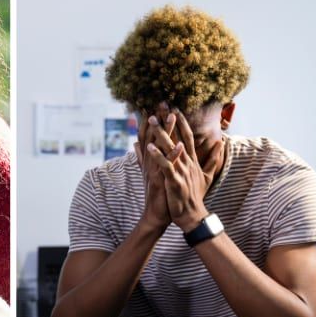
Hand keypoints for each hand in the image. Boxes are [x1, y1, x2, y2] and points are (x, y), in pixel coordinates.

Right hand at [135, 109, 171, 233]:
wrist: (156, 214)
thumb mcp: (149, 172)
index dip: (150, 120)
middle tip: (161, 102)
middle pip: (152, 136)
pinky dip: (173, 155)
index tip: (154, 105)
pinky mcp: (159, 180)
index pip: (148, 136)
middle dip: (157, 119)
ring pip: (159, 147)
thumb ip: (142, 157)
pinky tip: (180, 145)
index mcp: (149, 160)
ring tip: (171, 116)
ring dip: (165, 131)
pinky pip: (167, 165)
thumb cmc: (157, 194)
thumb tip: (135, 143)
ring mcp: (153, 171)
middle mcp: (149, 162)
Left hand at [141, 106, 223, 230]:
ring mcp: (182, 171)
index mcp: (192, 161)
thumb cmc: (196, 196)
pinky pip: (166, 165)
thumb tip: (220, 144)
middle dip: (169, 122)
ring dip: (161, 134)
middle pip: (178, 138)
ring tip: (152, 121)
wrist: (193, 216)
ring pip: (171, 149)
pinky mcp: (175, 181)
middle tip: (160, 107)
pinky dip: (158, 156)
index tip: (174, 109)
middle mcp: (188, 163)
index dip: (181, 122)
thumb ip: (213, 159)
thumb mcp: (207, 176)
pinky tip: (149, 147)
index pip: (188, 137)